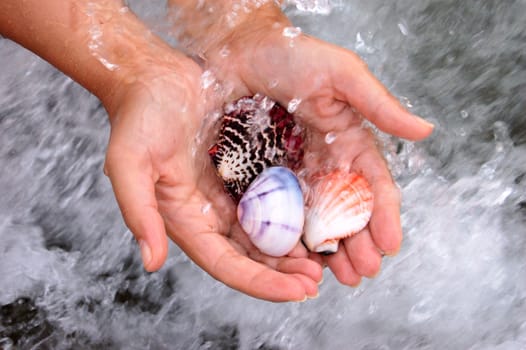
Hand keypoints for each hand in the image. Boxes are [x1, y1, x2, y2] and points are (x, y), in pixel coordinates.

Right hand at [103, 49, 321, 301]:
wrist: (152, 77)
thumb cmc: (138, 116)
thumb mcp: (129, 161)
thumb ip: (138, 211)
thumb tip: (151, 262)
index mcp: (184, 220)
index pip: (227, 265)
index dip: (262, 283)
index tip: (299, 291)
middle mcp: (206, 215)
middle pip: (250, 258)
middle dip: (283, 274)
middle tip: (319, 280)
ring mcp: (223, 196)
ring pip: (262, 236)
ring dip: (291, 252)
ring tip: (324, 260)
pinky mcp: (238, 175)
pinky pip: (268, 204)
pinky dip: (290, 218)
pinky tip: (313, 221)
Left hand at [202, 9, 433, 285]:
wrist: (240, 50)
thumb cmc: (293, 55)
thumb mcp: (342, 75)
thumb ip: (380, 106)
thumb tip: (425, 131)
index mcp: (350, 139)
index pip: (373, 184)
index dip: (384, 214)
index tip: (390, 243)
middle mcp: (327, 160)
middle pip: (348, 210)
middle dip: (359, 242)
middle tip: (362, 272)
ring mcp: (298, 170)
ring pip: (319, 218)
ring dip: (332, 249)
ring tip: (339, 275)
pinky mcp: (269, 175)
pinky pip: (285, 210)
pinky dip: (295, 236)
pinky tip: (300, 257)